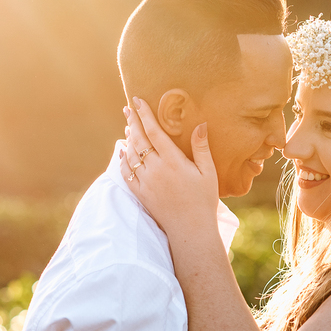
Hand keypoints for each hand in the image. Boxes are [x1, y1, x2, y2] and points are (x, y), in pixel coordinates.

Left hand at [119, 99, 219, 236]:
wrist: (190, 229)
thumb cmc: (204, 200)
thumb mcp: (208, 173)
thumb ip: (202, 148)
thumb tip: (201, 124)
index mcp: (174, 162)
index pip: (154, 132)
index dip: (145, 115)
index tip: (138, 101)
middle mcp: (156, 170)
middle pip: (139, 140)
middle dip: (133, 121)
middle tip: (127, 108)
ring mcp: (146, 182)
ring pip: (131, 155)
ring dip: (128, 138)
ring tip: (129, 127)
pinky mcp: (140, 194)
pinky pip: (126, 173)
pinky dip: (122, 160)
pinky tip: (123, 151)